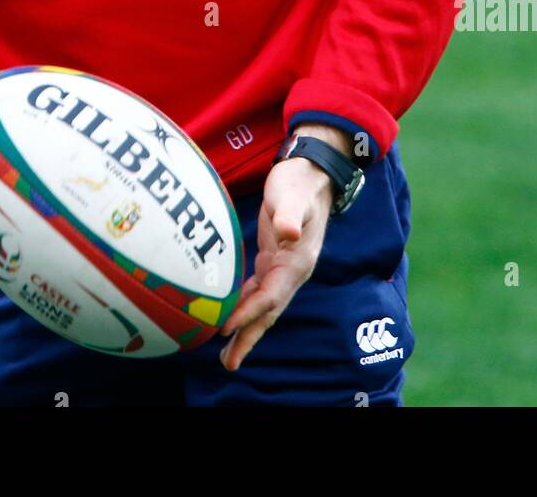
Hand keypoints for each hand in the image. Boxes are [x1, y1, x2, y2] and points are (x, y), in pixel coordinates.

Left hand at [218, 124, 351, 369]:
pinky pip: (258, 291)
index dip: (250, 312)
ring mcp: (283, 267)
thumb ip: (290, 215)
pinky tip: (230, 317)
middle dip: (249, 337)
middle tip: (228, 363)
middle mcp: (291, 271)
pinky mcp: (272, 257)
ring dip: (245, 328)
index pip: (271, 295)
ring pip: (262, 305)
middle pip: (268, 311)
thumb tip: (290, 233)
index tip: (226, 328)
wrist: (310, 172)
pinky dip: (244, 306)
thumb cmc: (298, 182)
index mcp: (297, 261)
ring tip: (226, 353)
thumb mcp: (293, 195)